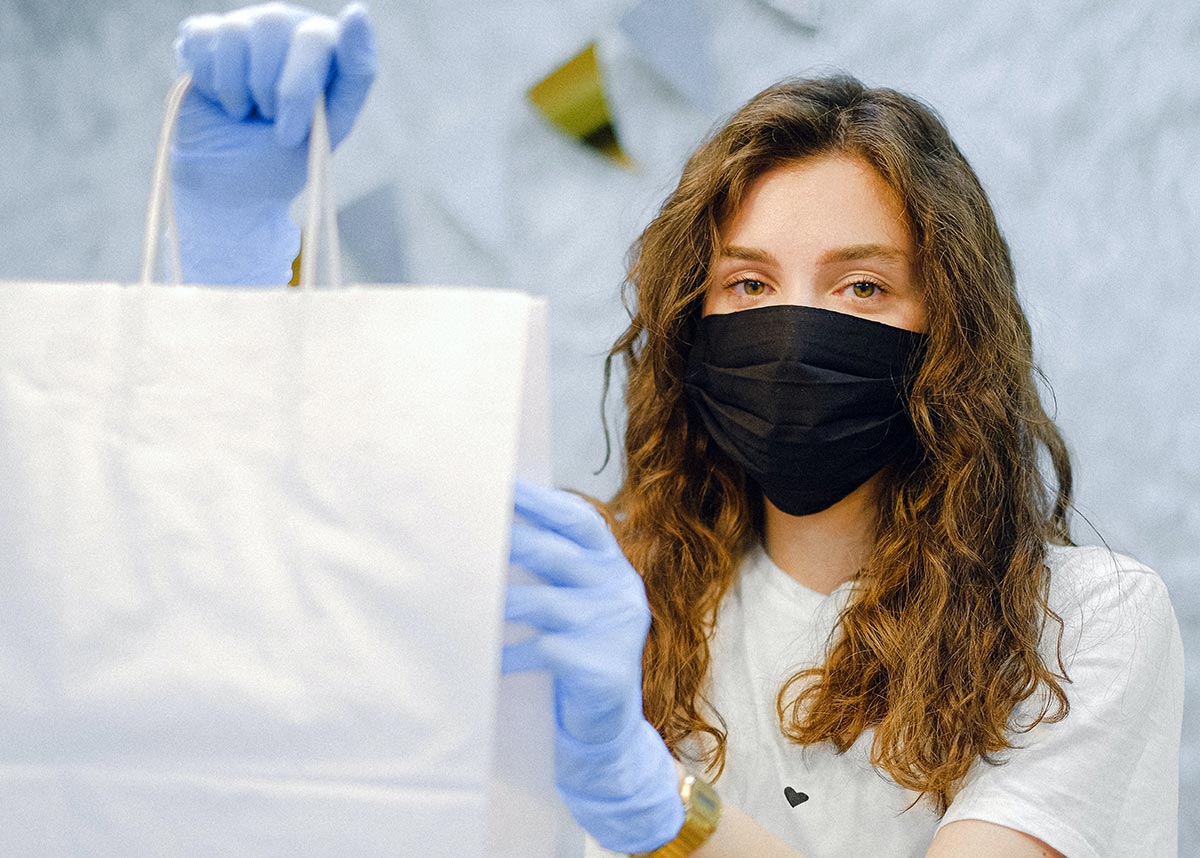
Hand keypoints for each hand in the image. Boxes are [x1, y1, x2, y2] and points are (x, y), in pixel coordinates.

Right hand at [170, 2, 375, 283]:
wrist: (231, 181)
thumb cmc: (286, 155)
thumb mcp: (330, 125)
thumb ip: (354, 75)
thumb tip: (358, 8)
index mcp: (329, 47)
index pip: (326, 36)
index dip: (325, 55)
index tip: (341, 39)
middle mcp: (289, 27)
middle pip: (274, 25)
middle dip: (272, 88)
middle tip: (273, 121)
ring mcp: (246, 27)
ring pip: (234, 32)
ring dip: (237, 88)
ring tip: (246, 112)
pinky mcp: (206, 36)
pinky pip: (202, 39)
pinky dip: (209, 80)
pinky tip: (220, 98)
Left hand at [504, 481, 683, 853]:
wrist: (610, 722)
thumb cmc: (581, 649)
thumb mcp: (579, 600)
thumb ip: (555, 565)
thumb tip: (497, 525)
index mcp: (615, 567)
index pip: (581, 522)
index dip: (542, 502)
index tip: (503, 483)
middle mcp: (620, 590)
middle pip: (559, 555)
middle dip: (512, 541)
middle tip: (470, 528)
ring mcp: (613, 629)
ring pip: (544, 603)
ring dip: (498, 600)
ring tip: (461, 594)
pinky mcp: (599, 667)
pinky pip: (540, 652)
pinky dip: (507, 654)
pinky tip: (483, 658)